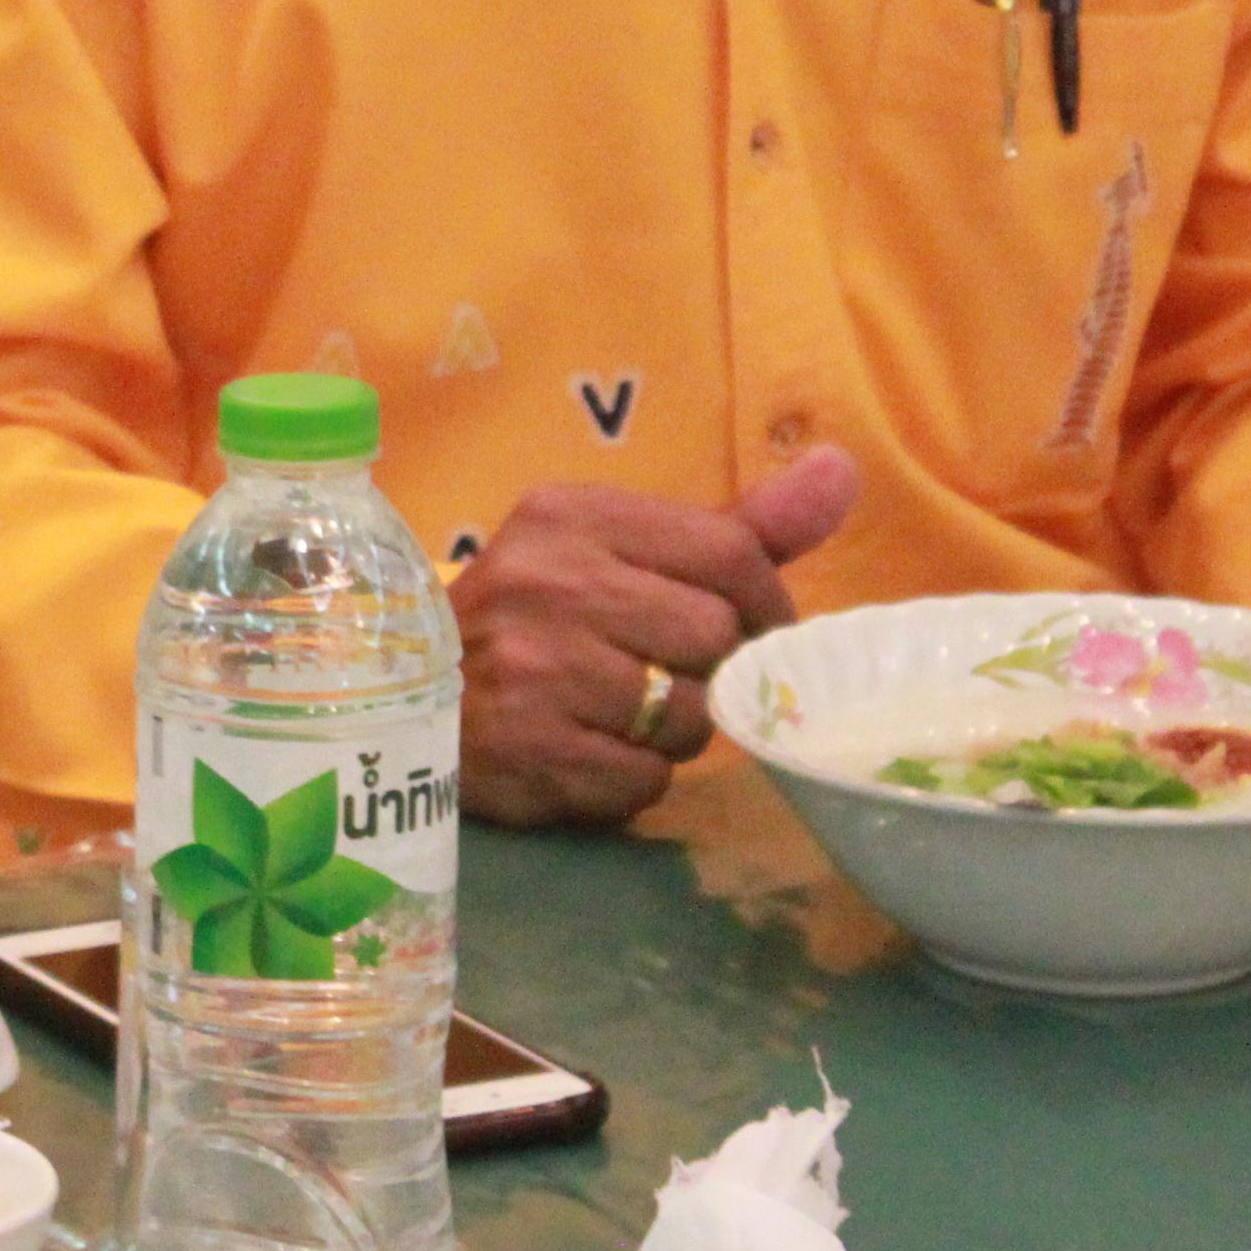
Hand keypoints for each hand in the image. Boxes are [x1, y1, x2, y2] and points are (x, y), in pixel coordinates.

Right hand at [455, 447, 858, 828]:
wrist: (407, 698)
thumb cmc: (535, 618)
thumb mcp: (617, 550)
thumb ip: (736, 524)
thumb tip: (843, 468)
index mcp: (572, 515)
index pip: (730, 554)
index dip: (767, 607)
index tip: (755, 634)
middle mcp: (549, 582)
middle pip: (713, 639)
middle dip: (709, 671)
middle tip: (666, 676)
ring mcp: (535, 670)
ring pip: (688, 719)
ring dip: (674, 733)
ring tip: (619, 716)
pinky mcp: (530, 753)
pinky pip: (644, 782)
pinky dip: (631, 780)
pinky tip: (587, 754)